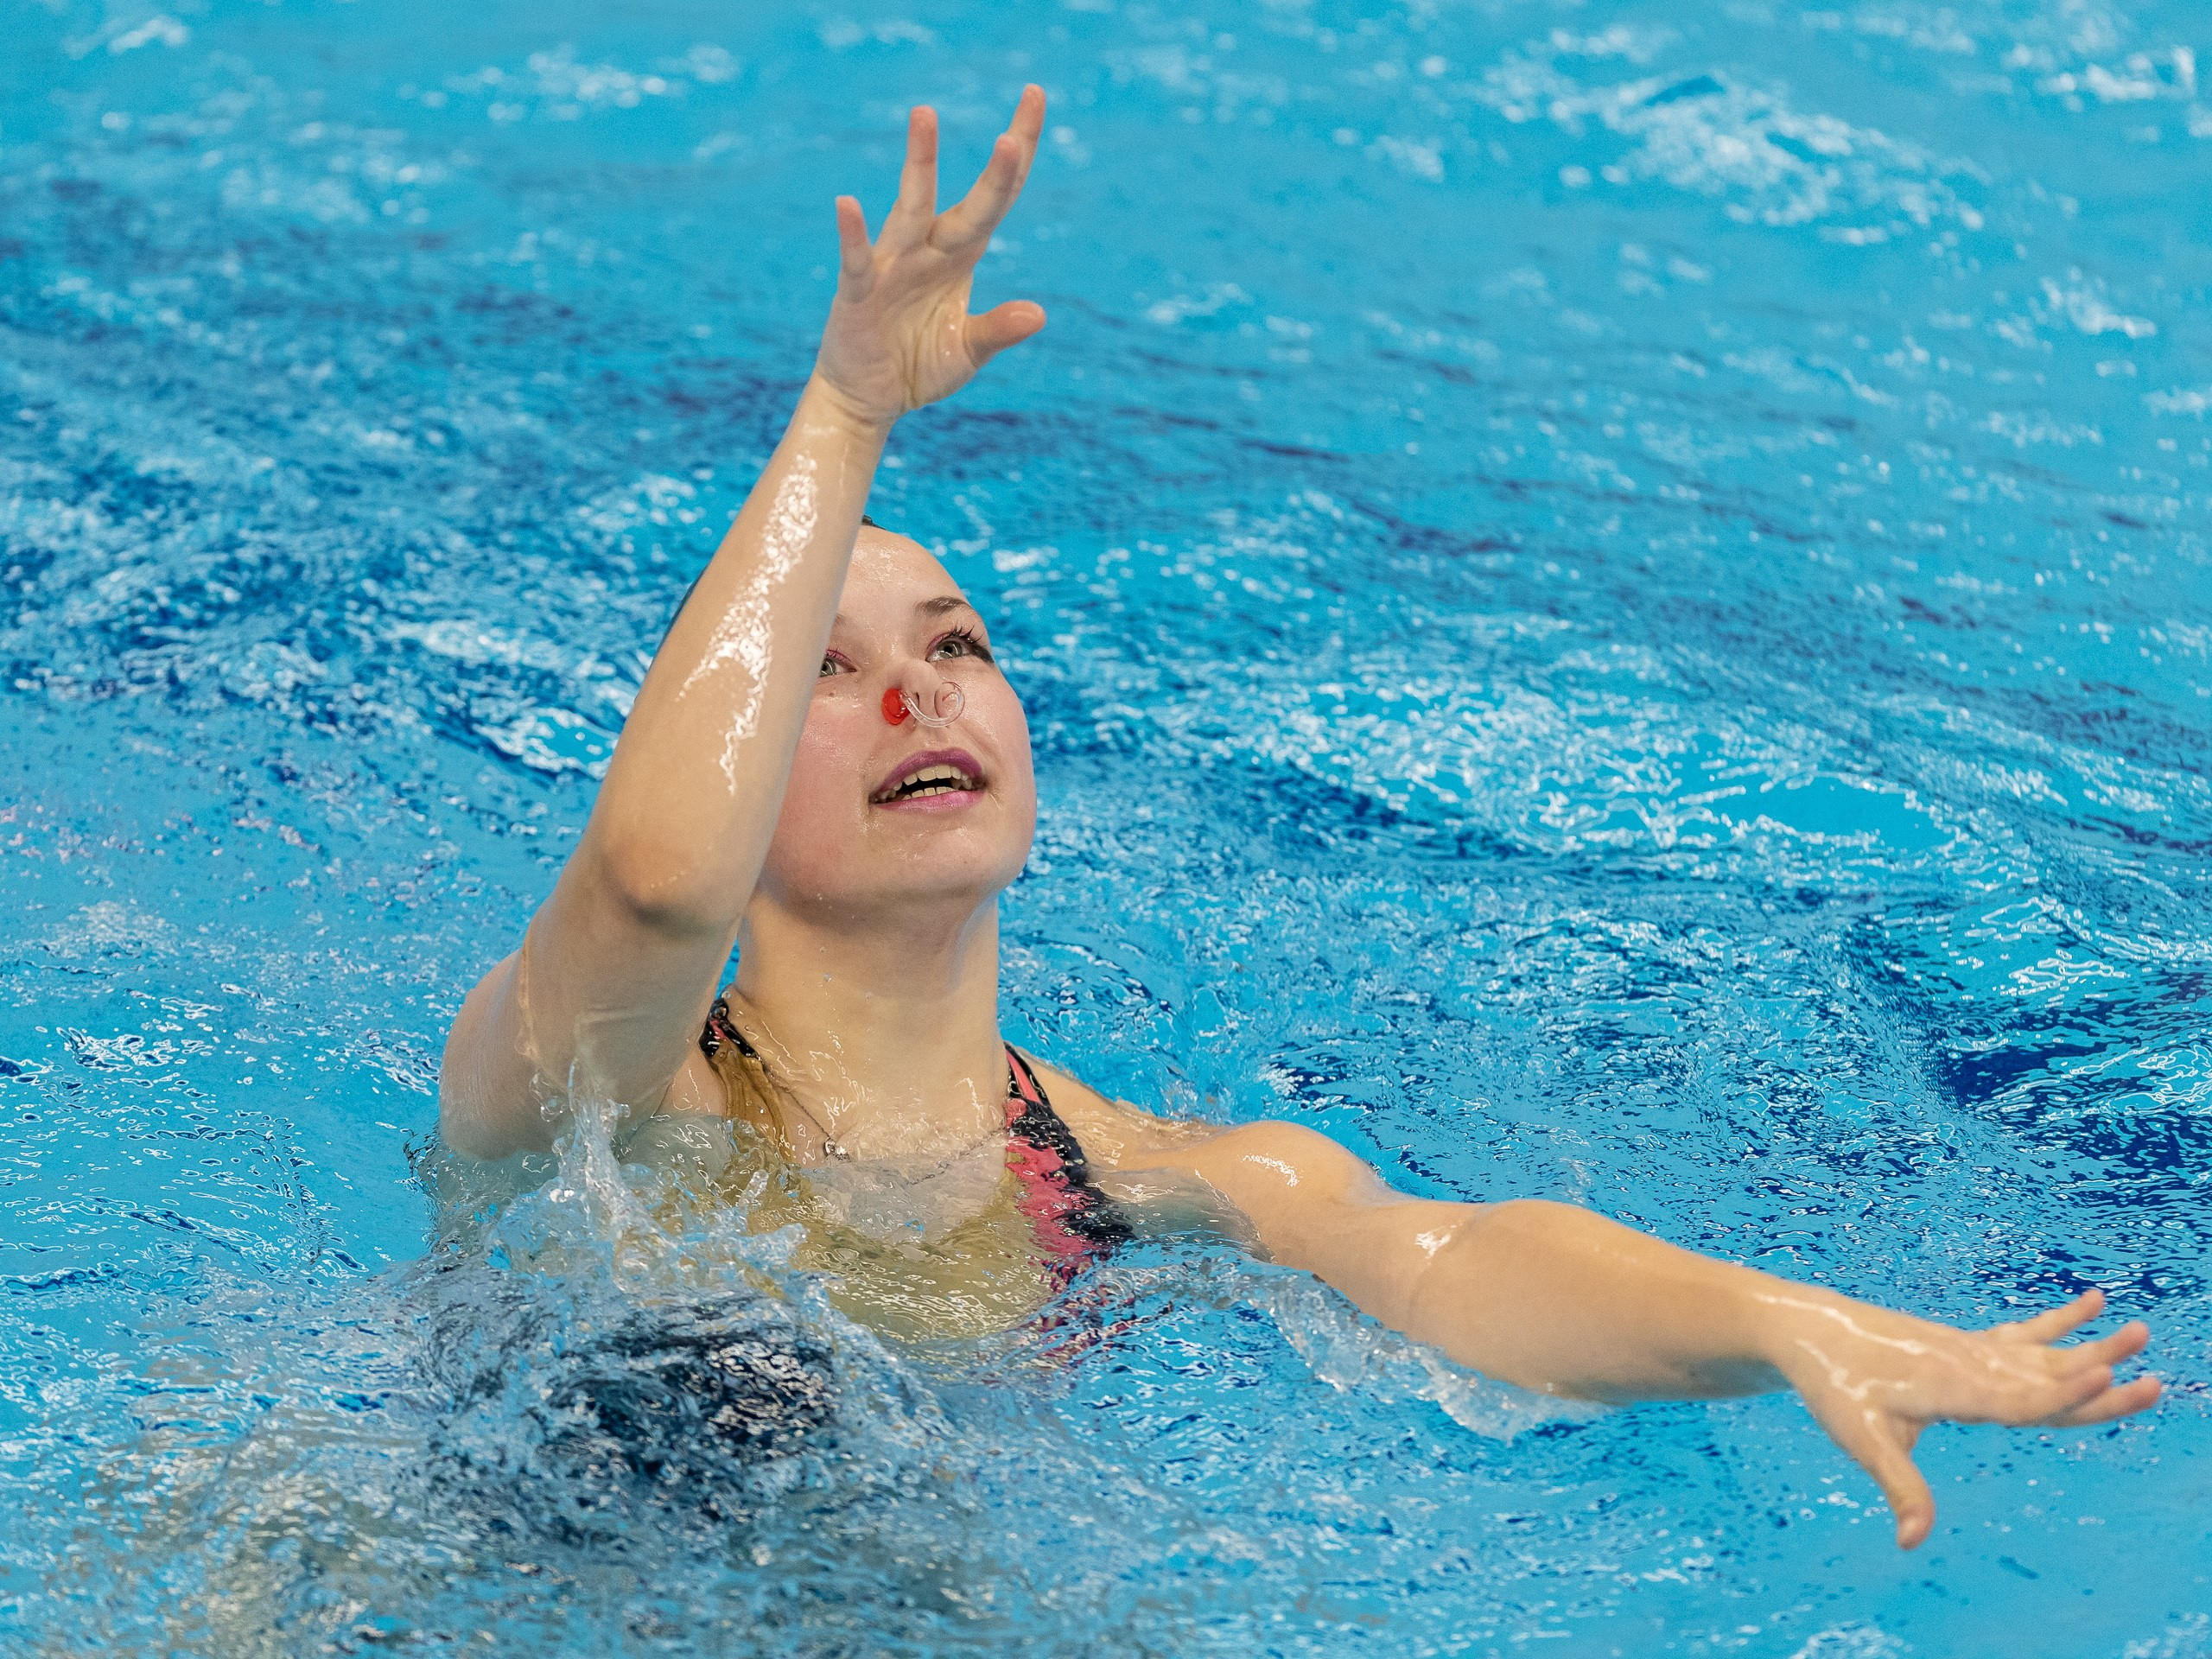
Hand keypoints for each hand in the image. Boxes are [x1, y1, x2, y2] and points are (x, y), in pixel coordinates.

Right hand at [810, 87, 1048, 429]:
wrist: (867, 398)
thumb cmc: (918, 365)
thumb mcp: (968, 352)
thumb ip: (998, 330)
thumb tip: (1038, 315)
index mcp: (960, 257)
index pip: (997, 200)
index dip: (1019, 158)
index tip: (1037, 100)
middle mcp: (928, 250)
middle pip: (969, 200)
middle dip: (998, 164)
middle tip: (1021, 113)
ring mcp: (891, 266)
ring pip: (912, 207)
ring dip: (920, 164)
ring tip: (926, 116)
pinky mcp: (858, 293)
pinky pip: (856, 259)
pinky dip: (853, 235)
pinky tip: (848, 205)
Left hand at [1769, 1286, 2158, 1547]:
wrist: (1808, 1329)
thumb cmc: (1834, 1385)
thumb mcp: (1861, 1440)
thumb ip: (1899, 1487)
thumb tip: (1911, 1542)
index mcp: (1953, 1388)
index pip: (2021, 1399)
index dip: (2067, 1396)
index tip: (2111, 1379)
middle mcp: (1970, 1364)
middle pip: (2046, 1375)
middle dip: (2098, 1373)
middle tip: (2151, 1373)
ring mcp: (1969, 1349)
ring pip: (2042, 1352)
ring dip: (2091, 1344)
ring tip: (2138, 1330)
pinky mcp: (1963, 1343)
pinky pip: (2020, 1334)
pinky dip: (2056, 1323)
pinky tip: (2087, 1302)